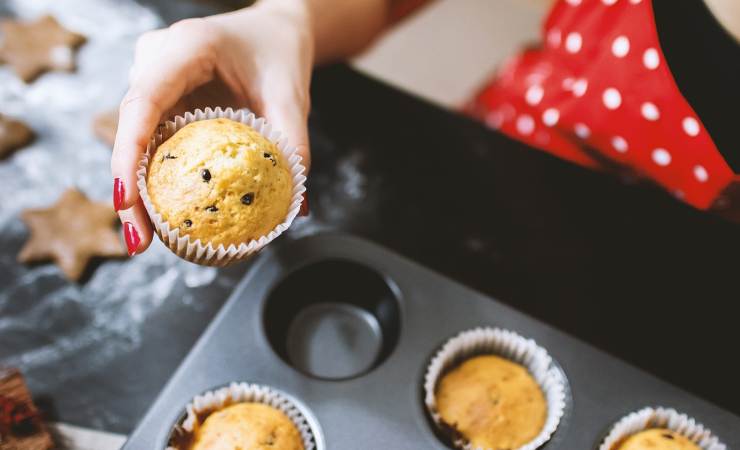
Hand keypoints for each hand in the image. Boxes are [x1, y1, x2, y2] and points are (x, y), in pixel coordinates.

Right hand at [111, 2, 313, 255]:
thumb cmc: (279, 54)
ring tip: (143, 239)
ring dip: (137, 189)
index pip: (144, 101)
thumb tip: (297, 209)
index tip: (127, 200)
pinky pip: (150, 140)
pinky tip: (161, 215)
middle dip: (128, 189)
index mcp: (186, 48)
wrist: (273, 30)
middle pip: (130, 128)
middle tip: (138, 241)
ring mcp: (152, 78)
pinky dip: (154, 177)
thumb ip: (293, 143)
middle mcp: (156, 60)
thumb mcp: (291, 95)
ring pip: (134, 139)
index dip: (128, 153)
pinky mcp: (159, 98)